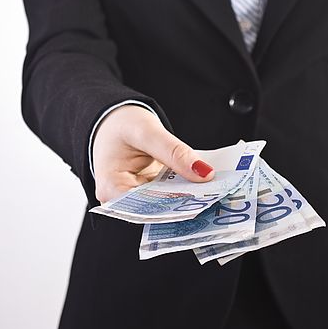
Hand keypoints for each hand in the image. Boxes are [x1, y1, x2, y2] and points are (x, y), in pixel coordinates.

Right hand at [92, 104, 213, 202]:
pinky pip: (170, 193)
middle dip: (186, 203)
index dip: (174, 206)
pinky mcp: (150, 192)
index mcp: (111, 188)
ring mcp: (137, 197)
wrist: (114, 120)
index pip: (145, 208)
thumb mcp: (147, 132)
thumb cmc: (121, 124)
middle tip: (216, 197)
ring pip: (167, 203)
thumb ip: (174, 152)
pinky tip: (205, 185)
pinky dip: (186, 188)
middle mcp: (122, 200)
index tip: (201, 201)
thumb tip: (204, 172)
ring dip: (189, 198)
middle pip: (158, 208)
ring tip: (215, 193)